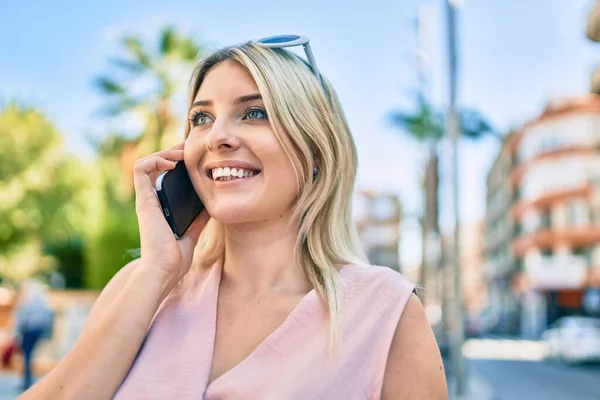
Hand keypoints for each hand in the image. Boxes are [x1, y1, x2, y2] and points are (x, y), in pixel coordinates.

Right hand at [133, 142, 208, 285]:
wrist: (164, 271)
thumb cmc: (174, 259)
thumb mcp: (192, 234)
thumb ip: (198, 220)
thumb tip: (211, 207)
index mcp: (159, 208)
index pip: (162, 178)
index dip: (174, 164)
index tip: (192, 158)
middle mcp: (150, 201)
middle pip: (155, 167)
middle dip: (171, 153)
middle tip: (190, 147)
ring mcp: (145, 199)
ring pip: (145, 163)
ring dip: (163, 153)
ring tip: (181, 153)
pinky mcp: (143, 200)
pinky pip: (141, 169)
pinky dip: (155, 160)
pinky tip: (172, 163)